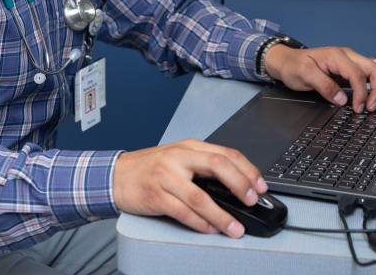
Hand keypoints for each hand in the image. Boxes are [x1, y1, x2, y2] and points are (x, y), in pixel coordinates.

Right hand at [113, 139, 265, 237]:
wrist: (115, 176)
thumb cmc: (148, 169)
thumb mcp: (177, 159)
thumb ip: (203, 167)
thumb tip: (237, 186)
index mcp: (188, 147)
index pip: (225, 153)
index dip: (247, 170)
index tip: (261, 186)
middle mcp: (178, 157)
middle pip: (217, 165)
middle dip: (240, 185)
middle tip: (253, 201)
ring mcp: (165, 176)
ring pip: (200, 197)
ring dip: (222, 215)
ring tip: (235, 228)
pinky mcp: (155, 195)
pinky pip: (183, 212)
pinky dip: (200, 223)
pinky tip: (210, 229)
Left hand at [264, 44, 375, 111]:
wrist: (287, 61)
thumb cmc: (294, 66)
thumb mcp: (304, 75)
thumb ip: (324, 86)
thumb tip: (342, 99)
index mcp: (337, 56)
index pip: (357, 74)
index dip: (361, 93)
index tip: (359, 109)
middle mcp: (348, 56)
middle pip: (375, 68)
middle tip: (374, 107)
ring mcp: (352, 62)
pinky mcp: (353, 69)